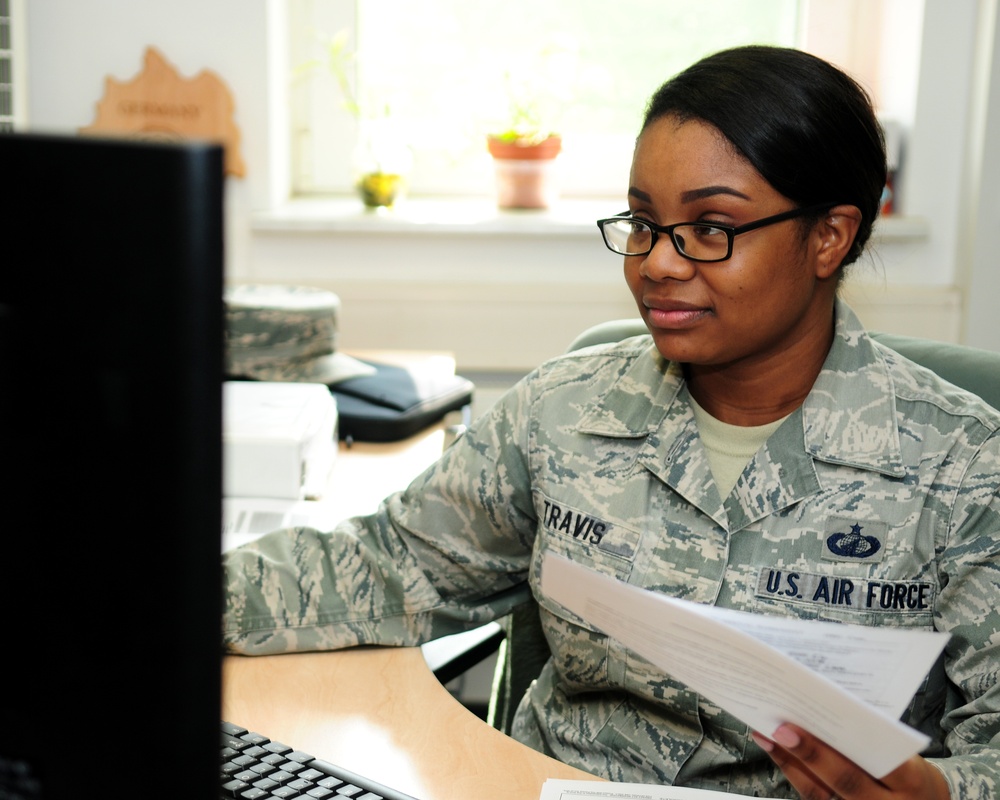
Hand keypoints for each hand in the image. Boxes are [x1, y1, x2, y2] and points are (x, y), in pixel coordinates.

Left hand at [751, 724, 949, 799]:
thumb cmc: (910, 774)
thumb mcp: (907, 755)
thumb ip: (876, 736)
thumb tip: (829, 700)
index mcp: (910, 782)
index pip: (882, 763)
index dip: (856, 744)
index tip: (823, 718)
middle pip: (846, 781)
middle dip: (811, 754)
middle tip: (781, 728)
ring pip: (820, 793)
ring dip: (789, 761)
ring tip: (766, 734)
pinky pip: (814, 796)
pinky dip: (792, 772)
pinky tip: (776, 751)